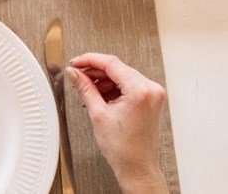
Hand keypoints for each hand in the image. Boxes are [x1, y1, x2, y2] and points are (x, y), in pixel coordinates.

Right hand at [68, 53, 168, 192]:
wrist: (137, 166)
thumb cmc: (124, 148)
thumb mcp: (98, 113)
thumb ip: (85, 88)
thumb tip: (74, 73)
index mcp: (140, 91)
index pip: (111, 63)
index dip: (89, 60)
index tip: (75, 62)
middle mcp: (150, 90)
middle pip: (117, 68)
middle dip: (95, 71)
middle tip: (77, 75)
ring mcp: (152, 95)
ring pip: (122, 75)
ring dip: (103, 80)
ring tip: (87, 89)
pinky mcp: (150, 100)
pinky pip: (128, 85)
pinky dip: (113, 87)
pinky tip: (99, 95)